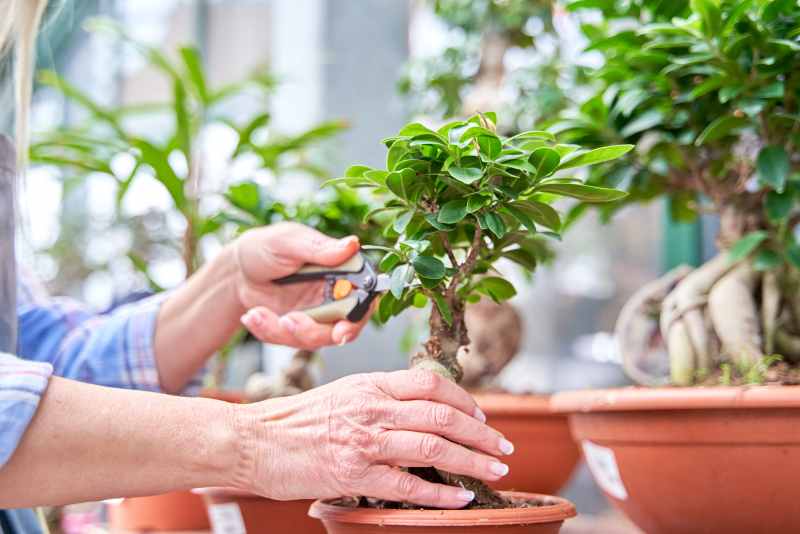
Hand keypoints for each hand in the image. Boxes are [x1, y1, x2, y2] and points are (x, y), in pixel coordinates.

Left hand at [232, 222, 369, 348]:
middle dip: (314, 331)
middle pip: (343, 328)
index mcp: (342, 271)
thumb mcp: (288, 241)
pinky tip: (253, 315)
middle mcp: (335, 296)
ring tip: (258, 313)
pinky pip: (289, 341)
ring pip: (314, 339)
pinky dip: (268, 331)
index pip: (365, 297)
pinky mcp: (297, 329)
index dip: (359, 316)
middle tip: (289, 321)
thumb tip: (352, 244)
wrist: (237, 270)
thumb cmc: (265, 247)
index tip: (341, 330)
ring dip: (284, 331)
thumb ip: (319, 248)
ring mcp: (317, 315)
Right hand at [232, 369, 514, 508]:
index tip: (482, 417)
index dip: (465, 400)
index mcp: (371, 384)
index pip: (431, 384)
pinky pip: (408, 485)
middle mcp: (373, 408)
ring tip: (496, 471)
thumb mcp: (341, 394)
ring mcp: (365, 440)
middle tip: (503, 448)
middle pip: (442, 415)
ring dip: (472, 461)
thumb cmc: (294, 420)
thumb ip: (378, 398)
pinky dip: (439, 494)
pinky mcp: (354, 473)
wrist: (252, 440)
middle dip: (481, 433)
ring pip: (434, 447)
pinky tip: (461, 498)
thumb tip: (416, 410)